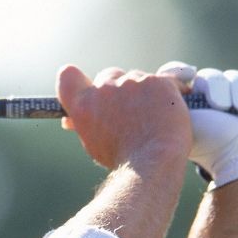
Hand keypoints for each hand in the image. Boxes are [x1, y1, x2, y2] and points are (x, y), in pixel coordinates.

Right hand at [57, 65, 191, 171]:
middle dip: (117, 89)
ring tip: (152, 117)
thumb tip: (70, 120)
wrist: (153, 161)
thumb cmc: (123, 158)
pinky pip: (161, 80)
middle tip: (129, 111)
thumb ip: (84, 124)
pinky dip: (166, 92)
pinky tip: (169, 109)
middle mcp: (103, 89)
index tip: (88, 88)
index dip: (77, 80)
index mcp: (83, 105)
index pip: (68, 77)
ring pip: (136, 78)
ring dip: (142, 92)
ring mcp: (131, 82)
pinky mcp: (156, 81)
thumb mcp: (93, 143)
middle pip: (108, 76)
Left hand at [158, 62, 237, 188]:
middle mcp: (208, 97)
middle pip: (211, 76)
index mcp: (186, 102)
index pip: (178, 74)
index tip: (189, 74)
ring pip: (236, 77)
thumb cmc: (208, 144)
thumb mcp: (179, 122)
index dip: (181, 71)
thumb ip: (166, 102)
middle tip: (222, 107)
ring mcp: (234, 98)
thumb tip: (155, 82)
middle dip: (218, 88)